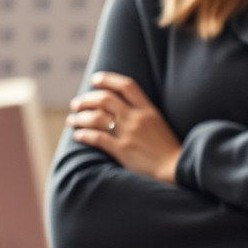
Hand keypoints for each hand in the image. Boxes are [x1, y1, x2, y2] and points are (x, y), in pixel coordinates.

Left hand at [66, 71, 182, 183]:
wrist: (175, 168)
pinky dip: (84, 135)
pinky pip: (97, 138)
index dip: (108, 79)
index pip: (126, 85)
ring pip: (97, 117)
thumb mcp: (158, 122)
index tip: (95, 79)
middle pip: (106, 99)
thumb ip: (142, 112)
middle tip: (76, 104)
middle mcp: (137, 118)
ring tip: (72, 120)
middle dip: (86, 99)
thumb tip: (119, 106)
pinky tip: (77, 136)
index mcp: (148, 109)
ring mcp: (129, 133)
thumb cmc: (167, 148)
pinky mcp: (122, 150)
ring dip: (80, 117)